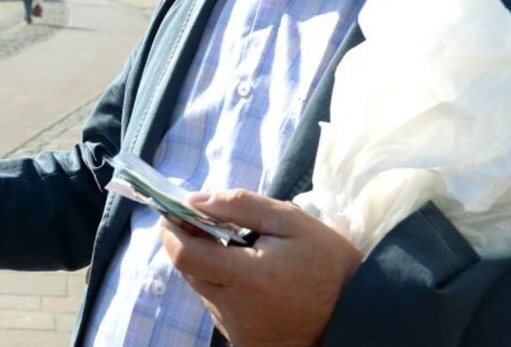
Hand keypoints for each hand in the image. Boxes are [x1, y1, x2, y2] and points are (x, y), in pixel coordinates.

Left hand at [160, 190, 361, 346]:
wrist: (360, 316)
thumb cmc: (329, 265)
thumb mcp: (291, 221)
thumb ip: (239, 205)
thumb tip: (195, 200)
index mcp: (247, 278)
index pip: (184, 254)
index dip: (171, 230)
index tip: (174, 211)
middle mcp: (235, 310)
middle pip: (188, 270)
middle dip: (191, 243)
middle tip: (209, 224)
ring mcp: (238, 331)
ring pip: (203, 290)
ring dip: (210, 266)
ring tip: (243, 252)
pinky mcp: (244, 342)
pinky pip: (220, 309)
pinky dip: (226, 289)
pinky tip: (254, 279)